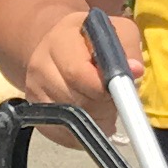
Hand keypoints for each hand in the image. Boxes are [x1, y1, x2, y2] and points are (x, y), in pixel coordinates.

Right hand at [14, 8, 122, 125]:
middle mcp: (39, 66)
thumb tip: (134, 71)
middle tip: (115, 100)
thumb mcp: (118, 32)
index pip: (77, 73)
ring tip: (105, 106)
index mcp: (59, 41)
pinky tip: (93, 117)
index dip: (103, 89)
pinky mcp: (36, 114)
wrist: (61, 49)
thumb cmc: (95, 41)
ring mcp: (33, 92)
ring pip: (70, 121)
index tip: (120, 90)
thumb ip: (127, 49)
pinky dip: (85, 133)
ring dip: (96, 121)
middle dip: (103, 106)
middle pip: (74, 101)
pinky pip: (64, 135)